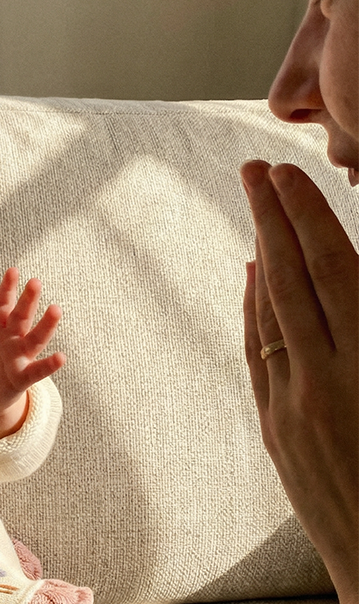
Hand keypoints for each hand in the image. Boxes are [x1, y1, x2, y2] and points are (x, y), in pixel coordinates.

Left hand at [0, 268, 65, 439]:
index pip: (3, 304)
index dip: (8, 288)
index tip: (13, 270)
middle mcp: (12, 339)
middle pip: (21, 316)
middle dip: (28, 299)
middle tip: (34, 282)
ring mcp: (20, 357)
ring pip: (35, 338)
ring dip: (45, 325)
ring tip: (55, 310)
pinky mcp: (23, 378)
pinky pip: (38, 371)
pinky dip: (49, 365)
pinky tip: (61, 357)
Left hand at [242, 159, 358, 603]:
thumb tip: (353, 280)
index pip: (329, 272)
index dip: (305, 218)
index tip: (284, 174)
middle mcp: (322, 382)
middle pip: (287, 283)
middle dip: (271, 221)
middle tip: (254, 171)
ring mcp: (291, 409)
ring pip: (268, 316)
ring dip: (260, 259)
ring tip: (257, 215)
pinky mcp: (277, 433)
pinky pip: (259, 356)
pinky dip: (255, 312)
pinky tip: (254, 282)